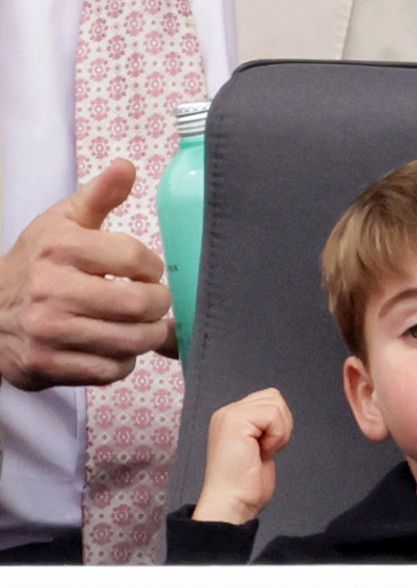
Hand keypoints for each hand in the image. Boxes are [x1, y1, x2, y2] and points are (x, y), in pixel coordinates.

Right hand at [0, 159, 175, 390]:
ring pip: (130, 341)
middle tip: (154, 303)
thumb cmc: (37, 264)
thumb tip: (127, 166)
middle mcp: (53, 289)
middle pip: (138, 303)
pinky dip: (123, 362)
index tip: (149, 273)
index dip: (154, 268)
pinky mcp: (48, 364)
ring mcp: (49, 330)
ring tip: (144, 326)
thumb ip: (98, 196)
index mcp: (60, 248)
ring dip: (148, 336)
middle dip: (158, 305)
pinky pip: (110, 371)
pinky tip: (117, 348)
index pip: (135, 259)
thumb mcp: (62, 223)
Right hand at [193, 388, 293, 524]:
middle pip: (274, 397)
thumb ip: (264, 427)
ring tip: (262, 451)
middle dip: (281, 424)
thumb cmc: (244, 485)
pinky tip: (262, 452)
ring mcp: (229, 415)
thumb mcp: (258, 447)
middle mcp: (227, 412)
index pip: (269, 400)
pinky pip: (273, 415)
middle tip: (265, 449)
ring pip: (275, 404)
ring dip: (279, 431)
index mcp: (232, 418)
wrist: (232, 503)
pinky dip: (276, 436)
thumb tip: (281, 416)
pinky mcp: (235, 420)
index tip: (265, 449)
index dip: (278, 424)